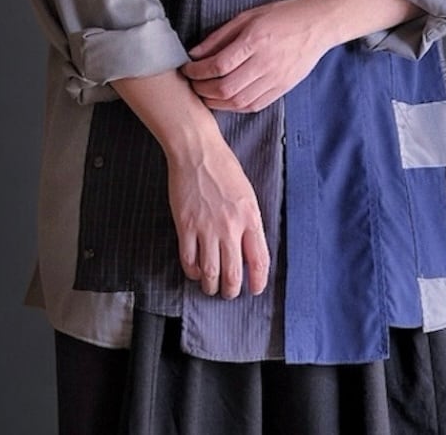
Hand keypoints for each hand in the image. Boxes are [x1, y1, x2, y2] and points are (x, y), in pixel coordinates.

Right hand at [166, 138, 269, 298]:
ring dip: (211, 286)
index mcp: (250, 217)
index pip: (259, 260)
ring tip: (211, 287)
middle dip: (231, 291)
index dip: (258, 281)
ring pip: (210, 272)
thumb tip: (249, 246)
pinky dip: (192, 271)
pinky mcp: (186, 225)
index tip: (255, 289)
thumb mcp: (247, 193)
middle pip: (233, 273)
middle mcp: (230, 226)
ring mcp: (206, 227)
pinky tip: (195, 271)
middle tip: (229, 293)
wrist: (197, 151)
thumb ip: (249, 221)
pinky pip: (188, 259)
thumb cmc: (224, 167)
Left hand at [182, 0, 332, 111]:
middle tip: (192, 84)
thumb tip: (195, 53)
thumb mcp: (247, 16)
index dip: (197, 71)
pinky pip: (254, 106)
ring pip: (238, 102)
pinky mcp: (282, 89)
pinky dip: (234, 107)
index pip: (218, 65)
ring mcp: (275, 79)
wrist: (317, 25)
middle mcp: (265, 63)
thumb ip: (219, 36)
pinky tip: (225, 100)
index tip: (187, 69)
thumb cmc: (282, 16)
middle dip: (202, 90)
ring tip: (205, 94)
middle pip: (225, 88)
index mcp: (255, 40)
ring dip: (216, 102)